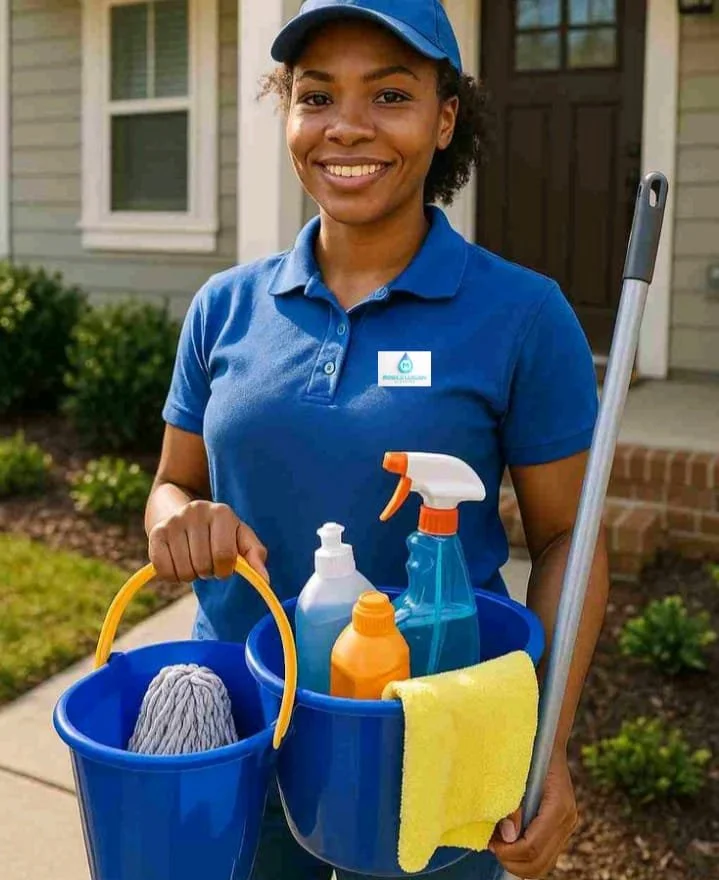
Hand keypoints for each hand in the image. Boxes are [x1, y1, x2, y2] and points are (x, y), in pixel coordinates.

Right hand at [148, 501, 268, 583]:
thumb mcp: (240, 537)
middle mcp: (196, 511)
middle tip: (206, 561)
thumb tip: (265, 580)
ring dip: (191, 575)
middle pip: (203, 565)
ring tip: (193, 559)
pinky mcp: (155, 533)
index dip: (225, 570)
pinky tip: (178, 562)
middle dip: (208, 572)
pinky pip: (164, 571)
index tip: (224, 567)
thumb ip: (255, 555)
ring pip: (184, 571)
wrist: (182, 513)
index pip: (224, 556)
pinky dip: (173, 576)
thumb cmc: (219, 531)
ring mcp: (173, 521)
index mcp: (221, 512)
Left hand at [488, 751, 577, 877]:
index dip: (509, 851)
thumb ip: (513, 804)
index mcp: (558, 806)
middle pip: (539, 863)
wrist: (547, 739)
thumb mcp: (517, 773)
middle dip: (512, 861)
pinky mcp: (561, 827)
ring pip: (543, 864)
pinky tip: (509, 841)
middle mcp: (567, 820)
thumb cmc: (528, 752)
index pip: (532, 846)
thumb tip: (508, 835)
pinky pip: (545, 855)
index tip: (490, 842)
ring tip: (498, 845)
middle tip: (491, 846)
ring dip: (518, 862)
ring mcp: (567, 825)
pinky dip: (525, 857)